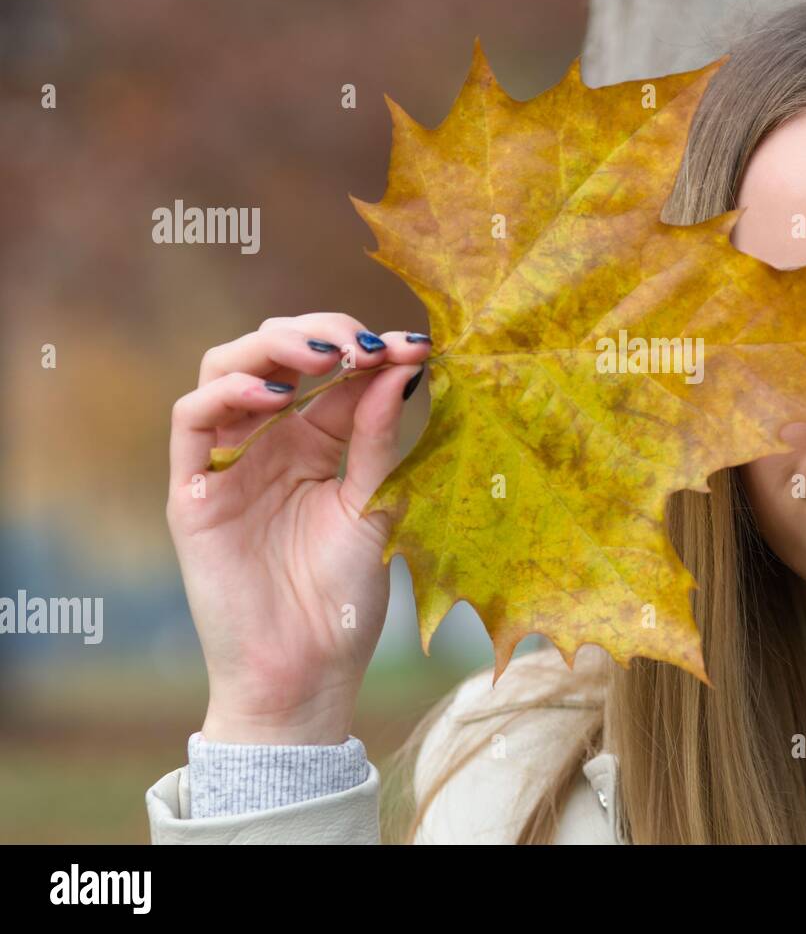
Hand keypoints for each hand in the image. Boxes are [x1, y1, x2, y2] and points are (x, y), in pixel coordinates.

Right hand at [165, 313, 430, 743]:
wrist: (306, 670)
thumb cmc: (345, 597)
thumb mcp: (375, 505)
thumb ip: (379, 437)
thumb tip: (403, 366)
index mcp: (319, 442)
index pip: (334, 369)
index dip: (370, 347)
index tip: (415, 347)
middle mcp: (270, 440)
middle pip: (276, 352)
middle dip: (321, 332)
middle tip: (364, 344)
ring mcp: (229, 460)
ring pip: (227, 367)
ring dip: (274, 347)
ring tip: (326, 356)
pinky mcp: (193, 489)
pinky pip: (191, 419)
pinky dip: (228, 391)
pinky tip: (276, 396)